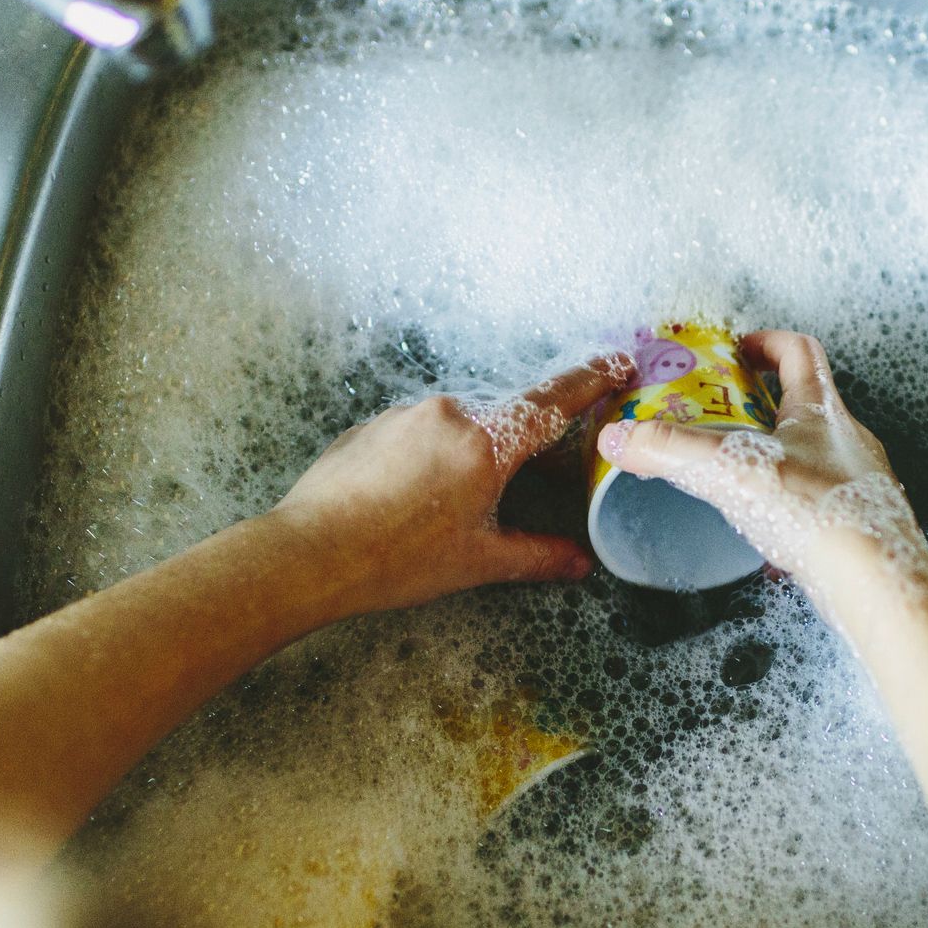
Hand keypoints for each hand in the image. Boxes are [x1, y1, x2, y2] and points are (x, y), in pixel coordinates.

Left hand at [270, 356, 630, 618]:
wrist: (309, 552)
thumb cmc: (396, 559)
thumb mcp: (478, 561)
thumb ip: (536, 555)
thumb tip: (579, 563)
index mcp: (486, 441)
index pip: (551, 402)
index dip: (591, 381)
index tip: (617, 364)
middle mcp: (448, 412)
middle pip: (505, 416)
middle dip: (524, 443)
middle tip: (535, 479)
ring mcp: (405, 414)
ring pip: (459, 424)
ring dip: (472, 453)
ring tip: (459, 505)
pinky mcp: (372, 426)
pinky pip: (418, 432)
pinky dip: (431, 456)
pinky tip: (417, 500)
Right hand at [594, 330, 927, 587]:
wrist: (873, 579)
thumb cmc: (816, 512)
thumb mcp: (729, 470)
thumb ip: (669, 450)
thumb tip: (620, 438)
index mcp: (821, 410)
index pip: (799, 352)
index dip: (765, 344)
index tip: (735, 353)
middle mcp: (847, 440)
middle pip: (806, 403)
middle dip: (761, 407)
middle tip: (722, 417)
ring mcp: (857, 484)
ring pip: (814, 457)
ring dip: (776, 460)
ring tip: (738, 478)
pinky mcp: (858, 526)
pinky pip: (819, 507)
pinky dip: (789, 513)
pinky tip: (766, 542)